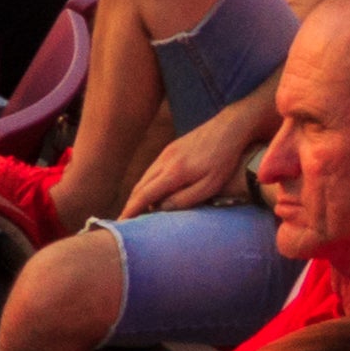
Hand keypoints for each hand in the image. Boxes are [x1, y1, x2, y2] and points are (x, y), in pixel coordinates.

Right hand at [124, 134, 241, 219]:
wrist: (228, 128)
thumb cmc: (224, 160)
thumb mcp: (210, 185)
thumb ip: (186, 199)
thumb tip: (162, 209)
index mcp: (174, 173)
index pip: (145, 195)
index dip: (132, 209)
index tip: (121, 222)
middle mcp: (164, 161)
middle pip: (140, 186)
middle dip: (132, 203)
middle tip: (126, 220)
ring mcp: (166, 153)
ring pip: (146, 176)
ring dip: (140, 193)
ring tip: (139, 209)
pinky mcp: (171, 148)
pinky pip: (153, 169)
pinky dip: (149, 183)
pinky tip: (155, 190)